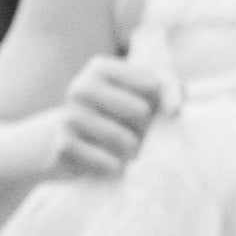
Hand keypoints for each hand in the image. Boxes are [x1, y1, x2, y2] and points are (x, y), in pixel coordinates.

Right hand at [54, 54, 170, 179]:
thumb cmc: (124, 112)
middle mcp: (80, 88)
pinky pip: (105, 161)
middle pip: (141, 111)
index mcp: (100, 68)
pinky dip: (115, 167)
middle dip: (149, 128)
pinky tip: (114, 165)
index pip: (154, 84)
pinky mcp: (63, 147)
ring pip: (123, 140)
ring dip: (134, 151)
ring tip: (130, 151)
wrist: (80, 144)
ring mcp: (68, 117)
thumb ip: (169, 87)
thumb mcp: (147, 92)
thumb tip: (173, 108)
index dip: (164, 102)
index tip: (159, 110)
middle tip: (142, 136)